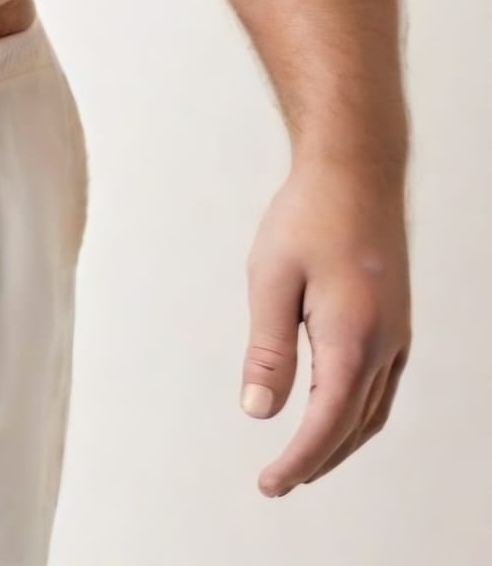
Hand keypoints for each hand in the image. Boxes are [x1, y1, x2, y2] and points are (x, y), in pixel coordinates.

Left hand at [240, 157, 410, 495]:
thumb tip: (258, 412)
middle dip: (317, 459)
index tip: (270, 485)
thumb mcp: (270, 279)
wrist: (356, 170)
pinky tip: (331, 411)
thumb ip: (267, 350)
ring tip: (301, 457)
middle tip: (278, 482)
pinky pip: (379, 385)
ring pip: (372, 410)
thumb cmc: (307, 217)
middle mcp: (385, 345)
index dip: (299, 460)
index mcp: (352, 339)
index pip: (327, 423)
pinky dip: (355, 412)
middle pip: (353, 425)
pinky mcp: (394, 320)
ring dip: (338, 440)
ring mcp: (396, 333)